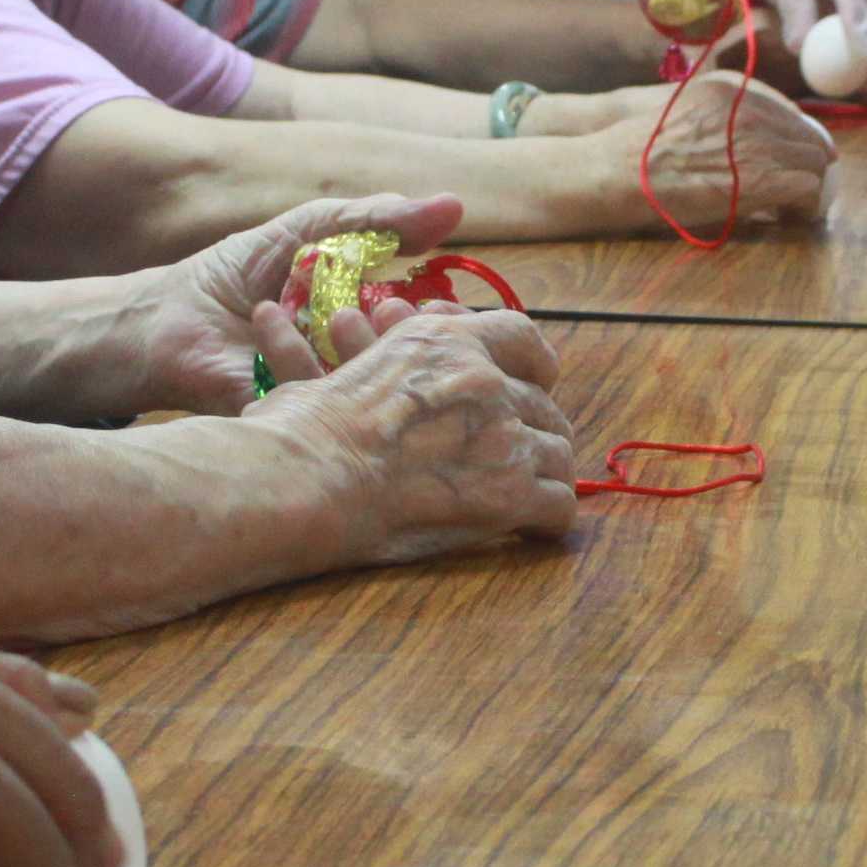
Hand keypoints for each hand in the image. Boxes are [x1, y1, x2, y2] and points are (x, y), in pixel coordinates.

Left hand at [127, 193, 464, 413]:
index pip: (434, 332)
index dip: (448, 320)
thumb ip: (375, 219)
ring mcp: (327, 396)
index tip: (441, 302)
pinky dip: (306, 361)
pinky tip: (275, 316)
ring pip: (375, 387)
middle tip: (404, 312)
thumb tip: (453, 205)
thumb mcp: (310, 230)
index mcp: (374, 326)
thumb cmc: (237, 276)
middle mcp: (358, 367)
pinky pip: (320, 400)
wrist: (166, 318)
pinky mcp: (292, 418)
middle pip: (414, 366)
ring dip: (366, 349)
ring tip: (333, 311)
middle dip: (415, 339)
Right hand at [277, 310, 581, 560]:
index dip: (532, 366)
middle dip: (533, 429)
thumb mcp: (348, 364)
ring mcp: (502, 438)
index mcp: (448, 342)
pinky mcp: (509, 494)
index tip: (530, 383)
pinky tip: (532, 529)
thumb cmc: (307, 429)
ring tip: (531, 492)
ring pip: (559, 455)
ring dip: (543, 474)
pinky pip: (559, 507)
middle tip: (521, 452)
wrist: (308, 476)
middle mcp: (485, 381)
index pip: (519, 337)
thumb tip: (372, 341)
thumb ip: (387, 352)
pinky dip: (546, 522)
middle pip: (542, 406)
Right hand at [618, 69, 833, 230]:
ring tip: (792, 207)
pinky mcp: (763, 177)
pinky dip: (804, 205)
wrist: (619, 170)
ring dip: (807, 185)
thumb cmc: (639, 149)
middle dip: (806, 164)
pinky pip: (807, 187)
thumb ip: (721, 119)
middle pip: (809, 137)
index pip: (790, 115)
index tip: (790, 162)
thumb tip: (752, 147)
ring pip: (815, 162)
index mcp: (732, 91)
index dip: (795, 143)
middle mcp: (752, 110)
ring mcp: (759, 142)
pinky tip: (789, 217)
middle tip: (795, 190)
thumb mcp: (684, 113)